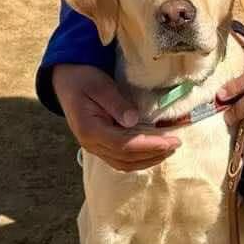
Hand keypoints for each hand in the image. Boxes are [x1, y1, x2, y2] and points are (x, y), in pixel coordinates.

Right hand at [52, 64, 178, 171]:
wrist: (67, 81)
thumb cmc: (83, 79)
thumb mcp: (100, 85)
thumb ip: (116, 102)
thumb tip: (133, 120)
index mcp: (89, 130)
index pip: (123, 145)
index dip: (148, 145)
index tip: (170, 140)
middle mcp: (91, 144)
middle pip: (125, 158)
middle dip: (153, 153)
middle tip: (176, 144)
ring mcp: (95, 147)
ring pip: (124, 163)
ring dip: (148, 159)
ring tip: (169, 149)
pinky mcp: (100, 146)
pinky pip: (121, 159)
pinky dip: (139, 158)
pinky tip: (154, 151)